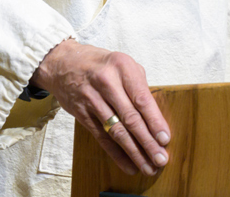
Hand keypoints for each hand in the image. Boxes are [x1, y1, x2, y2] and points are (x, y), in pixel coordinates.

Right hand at [33, 39, 169, 175]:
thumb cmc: (103, 65)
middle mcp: (106, 82)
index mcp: (122, 67)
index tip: (165, 138)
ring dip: (134, 152)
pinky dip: (116, 154)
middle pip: (130, 118)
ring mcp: (91, 99)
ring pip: (116, 131)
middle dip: (147, 142)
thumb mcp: (123, 64)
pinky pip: (101, 137)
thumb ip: (139, 86)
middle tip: (160, 158)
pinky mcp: (81, 114)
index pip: (141, 99)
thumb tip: (155, 117)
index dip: (154, 121)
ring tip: (148, 167)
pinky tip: (128, 165)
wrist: (64, 63)